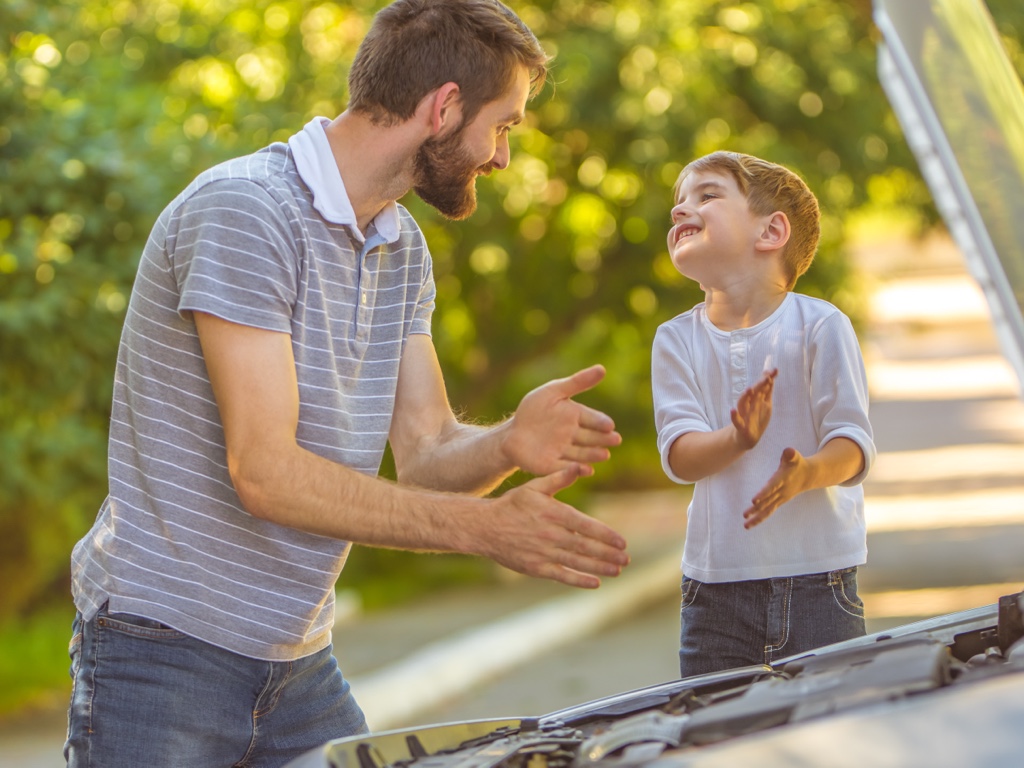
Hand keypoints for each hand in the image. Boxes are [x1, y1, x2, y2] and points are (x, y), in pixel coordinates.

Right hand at [479, 465, 629, 587]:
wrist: (484, 527)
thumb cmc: (512, 505)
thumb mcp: (534, 487)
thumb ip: (558, 478)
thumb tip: (579, 467)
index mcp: (553, 513)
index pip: (586, 526)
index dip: (606, 535)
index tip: (622, 542)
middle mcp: (551, 535)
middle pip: (585, 546)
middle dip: (608, 554)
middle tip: (626, 559)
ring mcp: (543, 553)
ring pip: (577, 562)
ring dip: (599, 567)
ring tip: (617, 570)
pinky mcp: (535, 568)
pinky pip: (561, 576)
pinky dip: (579, 580)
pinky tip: (595, 583)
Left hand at [503, 365, 621, 476]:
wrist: (511, 433)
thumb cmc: (533, 410)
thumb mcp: (553, 391)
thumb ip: (577, 382)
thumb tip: (603, 369)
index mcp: (575, 416)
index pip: (592, 419)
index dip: (601, 422)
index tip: (609, 425)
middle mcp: (573, 436)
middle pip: (590, 438)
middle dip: (603, 439)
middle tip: (615, 440)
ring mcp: (564, 452)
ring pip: (581, 454)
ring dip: (593, 455)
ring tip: (604, 455)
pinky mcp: (552, 466)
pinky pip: (564, 468)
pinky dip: (575, 470)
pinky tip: (587, 470)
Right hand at [731, 368, 776, 449]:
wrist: (746, 437)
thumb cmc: (755, 417)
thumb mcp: (764, 403)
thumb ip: (767, 389)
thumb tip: (771, 373)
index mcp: (755, 399)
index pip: (762, 386)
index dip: (768, 378)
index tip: (775, 370)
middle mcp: (748, 404)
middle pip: (753, 393)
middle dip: (759, 384)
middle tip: (767, 377)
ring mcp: (743, 414)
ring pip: (742, 404)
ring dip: (745, 396)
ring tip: (749, 389)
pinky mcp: (740, 426)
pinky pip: (736, 421)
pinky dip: (733, 416)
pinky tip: (732, 410)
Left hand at [742, 447, 808, 528]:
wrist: (808, 476)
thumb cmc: (797, 463)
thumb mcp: (795, 456)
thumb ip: (790, 454)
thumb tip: (789, 451)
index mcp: (782, 480)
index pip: (771, 487)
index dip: (763, 493)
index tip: (753, 500)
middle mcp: (781, 492)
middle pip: (767, 501)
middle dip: (756, 508)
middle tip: (744, 514)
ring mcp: (780, 499)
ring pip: (767, 510)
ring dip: (756, 517)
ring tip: (745, 525)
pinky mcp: (778, 502)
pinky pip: (768, 511)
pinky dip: (760, 517)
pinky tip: (750, 523)